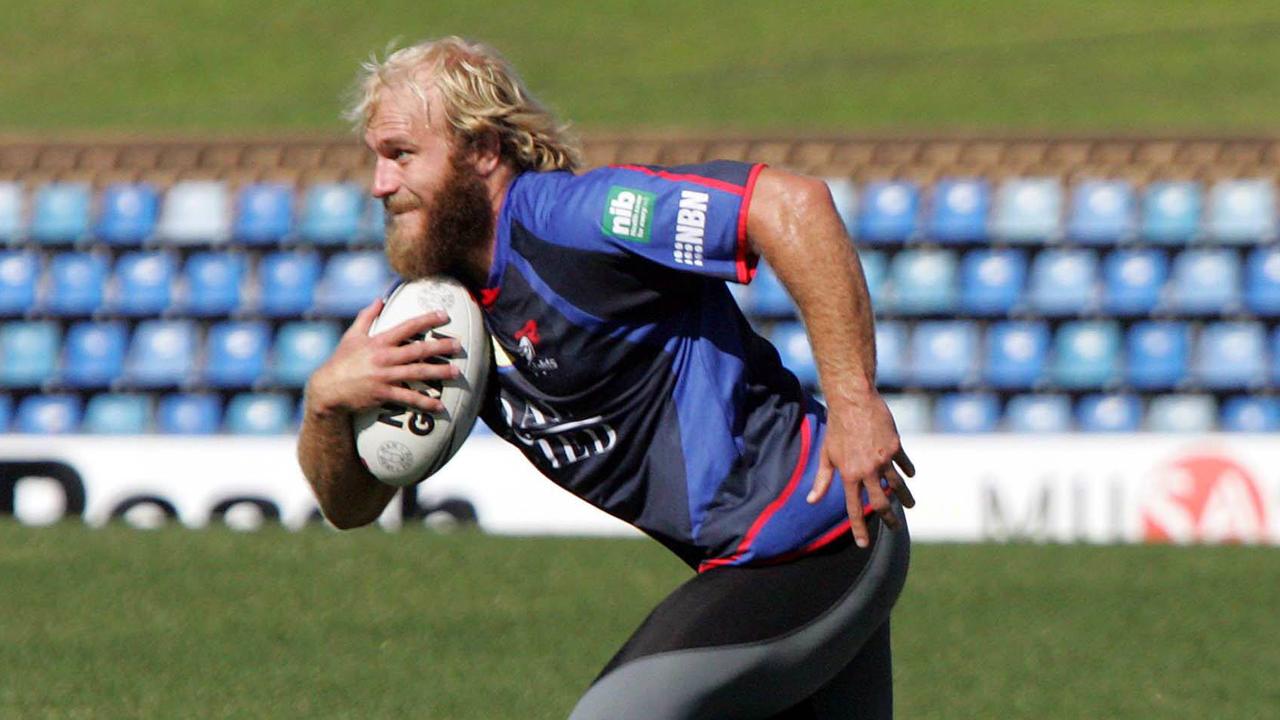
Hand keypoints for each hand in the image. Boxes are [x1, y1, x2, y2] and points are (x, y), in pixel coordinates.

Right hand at [304, 299, 460, 416]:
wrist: (327, 388)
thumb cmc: (341, 361)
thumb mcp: (351, 336)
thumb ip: (366, 316)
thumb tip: (380, 299)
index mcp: (379, 342)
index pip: (407, 327)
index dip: (426, 320)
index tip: (443, 315)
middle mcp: (384, 357)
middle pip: (418, 350)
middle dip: (440, 347)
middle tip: (458, 345)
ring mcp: (385, 376)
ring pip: (417, 373)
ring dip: (438, 373)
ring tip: (456, 372)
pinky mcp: (383, 394)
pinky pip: (408, 398)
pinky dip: (425, 402)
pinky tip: (439, 405)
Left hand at [806, 390, 915, 547]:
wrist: (853, 401)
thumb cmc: (836, 428)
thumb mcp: (826, 455)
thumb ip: (822, 480)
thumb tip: (811, 500)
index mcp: (849, 475)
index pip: (854, 509)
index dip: (859, 528)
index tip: (864, 544)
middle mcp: (868, 470)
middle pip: (882, 502)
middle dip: (889, 518)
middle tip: (895, 527)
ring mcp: (884, 459)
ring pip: (898, 485)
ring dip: (904, 498)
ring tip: (909, 506)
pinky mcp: (896, 446)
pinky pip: (904, 464)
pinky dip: (907, 471)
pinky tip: (910, 476)